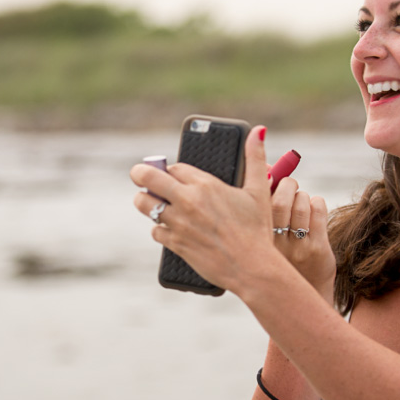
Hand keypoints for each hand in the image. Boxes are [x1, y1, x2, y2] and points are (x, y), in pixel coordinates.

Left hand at [130, 125, 280, 293]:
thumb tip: (257, 130)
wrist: (252, 268)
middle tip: (140, 176)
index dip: (171, 169)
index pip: (174, 167)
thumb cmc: (257, 230)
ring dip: (145, 201)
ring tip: (153, 202)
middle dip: (140, 174)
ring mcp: (178, 223)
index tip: (172, 173)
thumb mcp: (259, 190)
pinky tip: (169, 229)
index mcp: (205, 185)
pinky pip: (155, 231)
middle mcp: (187, 201)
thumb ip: (254, 158)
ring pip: (144, 204)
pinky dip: (160, 229)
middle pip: (148, 178)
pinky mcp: (175, 243)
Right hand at [269, 176, 335, 300]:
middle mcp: (274, 244)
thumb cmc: (281, 258)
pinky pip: (318, 211)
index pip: (258, 201)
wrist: (303, 296)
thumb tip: (267, 166)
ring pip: (302, 203)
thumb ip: (263, 205)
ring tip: (301, 202)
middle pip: (282, 199)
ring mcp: (297, 247)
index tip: (268, 171)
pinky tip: (313, 209)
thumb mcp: (265, 236)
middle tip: (289, 185)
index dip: (265, 179)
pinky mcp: (317, 248)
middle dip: (288, 184)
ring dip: (303, 195)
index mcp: (256, 239)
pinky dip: (316, 203)